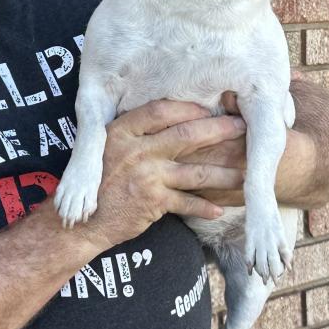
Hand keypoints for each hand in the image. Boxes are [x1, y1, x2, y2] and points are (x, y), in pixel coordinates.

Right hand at [82, 99, 245, 250]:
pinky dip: (205, 206)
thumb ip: (136, 134)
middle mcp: (135, 150)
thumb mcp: (108, 147)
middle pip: (186, 135)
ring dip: (224, 173)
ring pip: (195, 171)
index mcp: (122, 131)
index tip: (208, 109)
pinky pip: (187, 202)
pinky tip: (220, 208)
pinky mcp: (153, 202)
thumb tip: (172, 119)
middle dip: (219, 130)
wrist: (83, 220)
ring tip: (245, 174)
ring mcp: (146, 176)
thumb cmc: (99, 180)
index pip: (161, 110)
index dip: (188, 108)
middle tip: (243, 127)